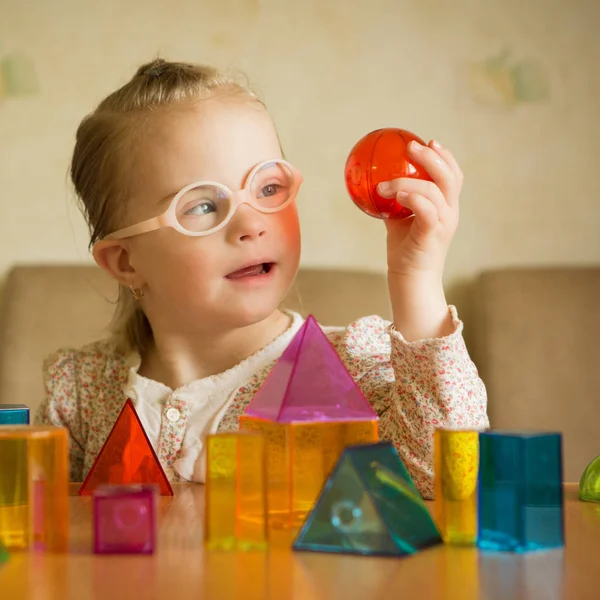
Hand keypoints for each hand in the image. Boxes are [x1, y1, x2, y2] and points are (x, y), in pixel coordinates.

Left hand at [377, 139, 461, 277]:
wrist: (410, 278)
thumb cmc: (405, 249)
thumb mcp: (399, 220)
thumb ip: (395, 201)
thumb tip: (374, 183)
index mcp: (446, 207)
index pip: (453, 176)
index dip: (445, 157)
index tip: (431, 141)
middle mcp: (450, 213)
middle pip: (450, 177)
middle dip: (431, 157)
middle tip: (410, 147)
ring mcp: (444, 223)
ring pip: (434, 190)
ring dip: (407, 181)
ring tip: (385, 184)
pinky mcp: (433, 234)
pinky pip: (426, 209)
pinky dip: (411, 197)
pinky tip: (395, 194)